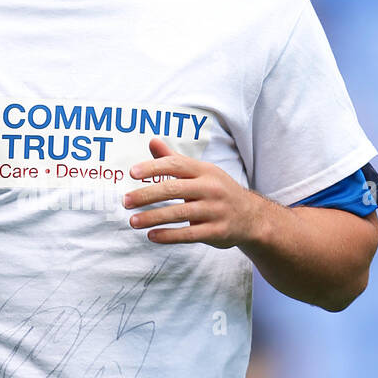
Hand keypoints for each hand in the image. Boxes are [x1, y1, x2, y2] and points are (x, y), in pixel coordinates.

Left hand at [122, 137, 261, 247]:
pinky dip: (169, 235)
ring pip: (179, 213)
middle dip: (146, 195)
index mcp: (205, 170)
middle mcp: (211, 188)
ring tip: (133, 221)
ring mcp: (215, 210)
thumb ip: (174, 159)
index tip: (132, 173)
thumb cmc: (217, 191)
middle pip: (174, 189)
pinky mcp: (217, 231)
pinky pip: (189, 234)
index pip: (176, 164)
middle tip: (126, 201)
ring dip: (153, 218)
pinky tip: (152, 236)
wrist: (251, 217)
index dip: (153, 167)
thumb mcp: (201, 172)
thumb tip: (152, 141)